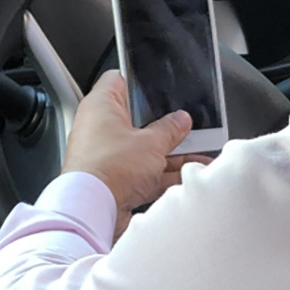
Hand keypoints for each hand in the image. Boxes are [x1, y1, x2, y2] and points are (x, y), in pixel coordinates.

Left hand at [62, 71, 210, 234]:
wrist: (94, 209)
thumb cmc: (109, 169)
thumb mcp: (151, 143)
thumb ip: (170, 129)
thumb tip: (180, 120)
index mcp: (101, 107)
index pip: (119, 80)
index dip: (141, 81)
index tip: (162, 87)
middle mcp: (99, 129)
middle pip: (137, 119)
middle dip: (163, 125)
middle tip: (184, 126)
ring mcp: (106, 155)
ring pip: (142, 148)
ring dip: (168, 153)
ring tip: (195, 154)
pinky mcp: (114, 179)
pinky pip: (142, 172)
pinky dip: (162, 174)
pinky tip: (184, 176)